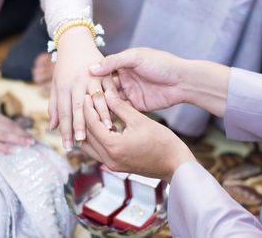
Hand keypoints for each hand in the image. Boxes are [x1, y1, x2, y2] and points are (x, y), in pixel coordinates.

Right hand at [0, 106, 34, 153]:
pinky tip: (12, 151)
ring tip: (28, 145)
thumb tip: (0, 124)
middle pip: (10, 129)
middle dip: (23, 135)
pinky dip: (3, 148)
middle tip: (33, 141)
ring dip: (18, 140)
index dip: (19, 128)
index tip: (28, 133)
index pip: (9, 122)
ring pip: (5, 136)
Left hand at [49, 26, 114, 149]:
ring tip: (106, 131)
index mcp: (63, 86)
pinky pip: (111, 89)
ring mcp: (93, 76)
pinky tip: (118, 114)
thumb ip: (54, 106)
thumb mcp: (56, 84)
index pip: (63, 111)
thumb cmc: (64, 66)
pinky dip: (114, 102)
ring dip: (102, 116)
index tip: (68, 145)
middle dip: (80, 126)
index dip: (66, 129)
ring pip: (97, 99)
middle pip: (79, 107)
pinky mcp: (106, 72)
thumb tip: (53, 128)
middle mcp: (77, 82)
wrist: (75, 41)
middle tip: (81, 142)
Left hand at [81, 89, 195, 182]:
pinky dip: (97, 139)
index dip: (88, 108)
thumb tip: (106, 93)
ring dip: (89, 131)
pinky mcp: (116, 167)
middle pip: (87, 136)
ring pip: (90, 146)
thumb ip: (120, 106)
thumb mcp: (140, 120)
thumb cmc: (162, 141)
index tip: (87, 95)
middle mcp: (109, 159)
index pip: (92, 124)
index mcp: (114, 146)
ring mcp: (112, 165)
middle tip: (88, 103)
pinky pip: (98, 152)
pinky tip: (105, 127)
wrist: (175, 164)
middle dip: (86, 118)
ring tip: (94, 114)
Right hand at [90, 47, 229, 116]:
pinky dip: (113, 115)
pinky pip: (122, 111)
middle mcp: (124, 79)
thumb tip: (91, 69)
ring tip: (87, 114)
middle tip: (79, 104)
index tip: (77, 87)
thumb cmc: (161, 63)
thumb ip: (113, 62)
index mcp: (122, 65)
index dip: (90, 80)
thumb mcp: (135, 57)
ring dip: (102, 107)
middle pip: (104, 89)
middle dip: (94, 96)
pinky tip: (102, 120)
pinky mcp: (137, 106)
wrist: (183, 80)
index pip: (101, 74)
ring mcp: (130, 93)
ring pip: (111, 102)